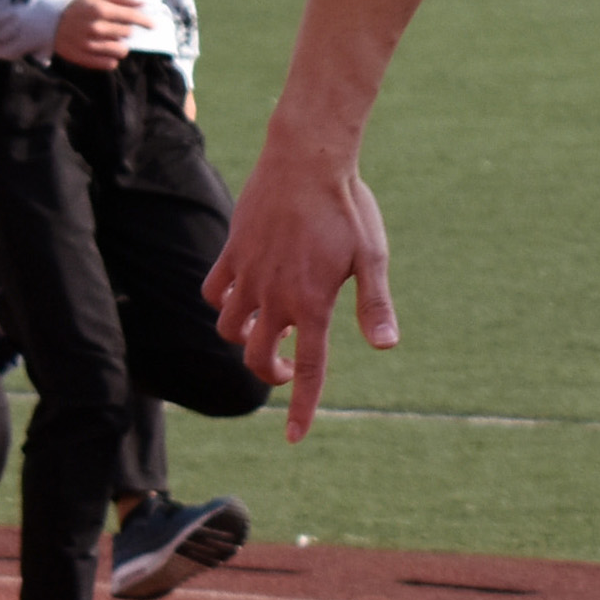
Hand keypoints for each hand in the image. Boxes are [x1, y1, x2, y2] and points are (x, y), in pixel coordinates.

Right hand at [50, 0, 144, 69]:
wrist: (49, 21)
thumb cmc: (78, 7)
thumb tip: (144, 3)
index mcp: (99, 10)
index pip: (131, 17)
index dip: (145, 21)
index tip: (154, 25)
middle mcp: (95, 27)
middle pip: (127, 33)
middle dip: (127, 31)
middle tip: (118, 28)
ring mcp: (89, 44)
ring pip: (120, 51)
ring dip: (121, 46)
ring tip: (112, 40)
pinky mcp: (83, 58)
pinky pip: (109, 64)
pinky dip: (111, 59)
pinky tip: (106, 52)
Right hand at [205, 135, 395, 438]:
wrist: (307, 160)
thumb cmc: (348, 208)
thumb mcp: (371, 257)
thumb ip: (374, 305)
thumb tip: (386, 346)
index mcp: (312, 304)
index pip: (310, 370)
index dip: (303, 408)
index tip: (295, 439)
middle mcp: (274, 296)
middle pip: (259, 358)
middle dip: (274, 374)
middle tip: (293, 364)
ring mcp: (248, 275)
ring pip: (231, 328)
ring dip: (248, 338)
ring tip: (272, 324)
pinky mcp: (231, 252)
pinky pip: (214, 292)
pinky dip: (224, 302)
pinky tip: (244, 295)